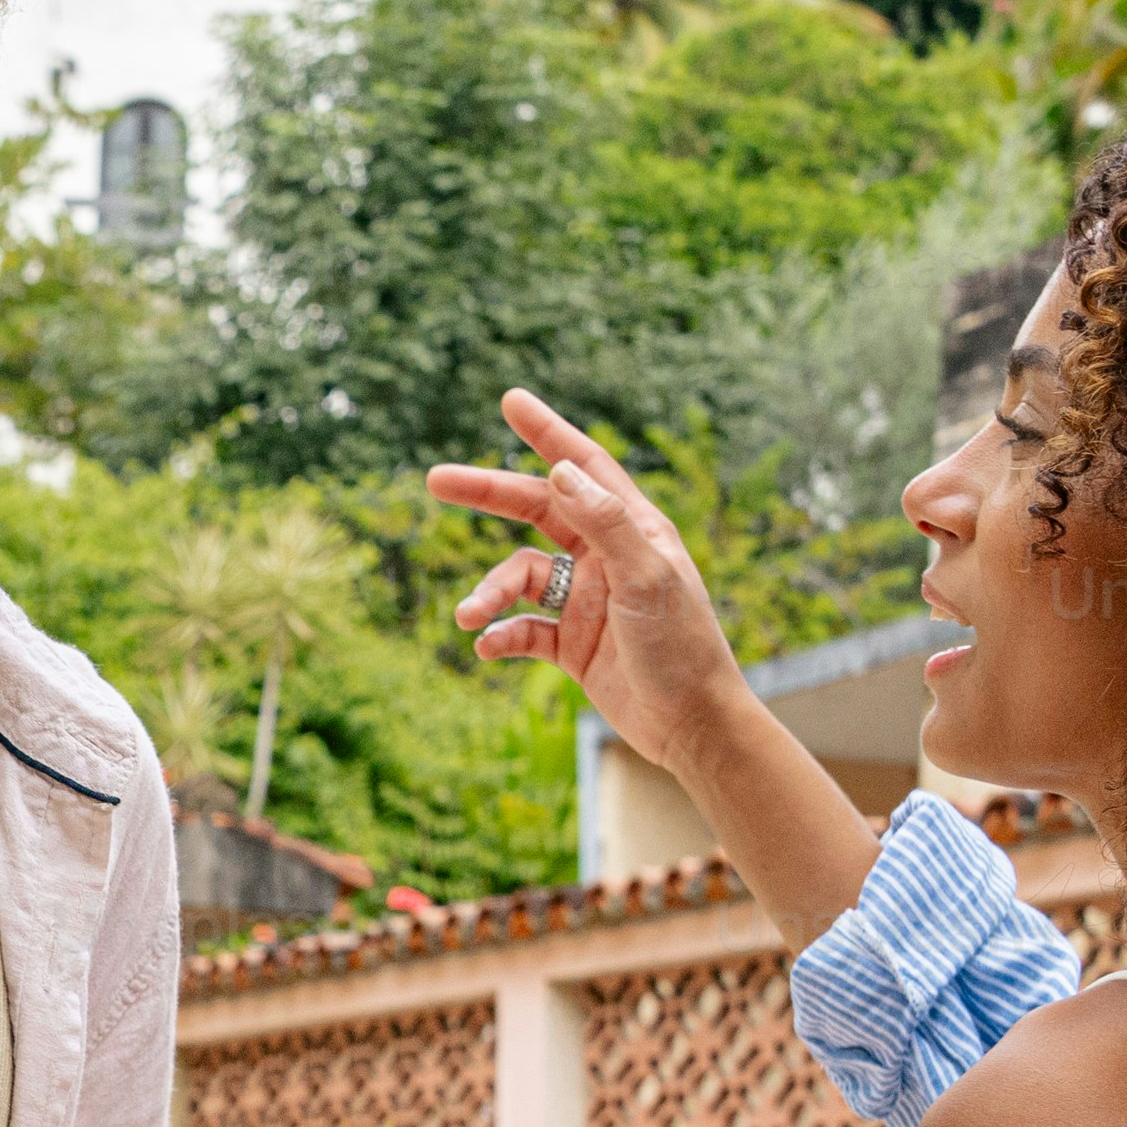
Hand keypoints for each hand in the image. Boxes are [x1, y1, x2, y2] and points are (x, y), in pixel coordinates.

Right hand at [425, 389, 739, 763]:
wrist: (692, 726)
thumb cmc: (682, 647)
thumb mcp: (646, 577)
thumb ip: (605, 521)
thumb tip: (559, 470)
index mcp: (633, 529)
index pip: (582, 466)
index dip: (547, 431)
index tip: (510, 400)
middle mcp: (607, 556)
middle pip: (536, 511)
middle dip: (487, 495)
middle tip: (435, 479)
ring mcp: (587, 600)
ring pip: (521, 579)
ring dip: (489, 594)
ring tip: (466, 616)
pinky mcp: (573, 644)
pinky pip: (524, 629)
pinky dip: (501, 635)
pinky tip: (486, 648)